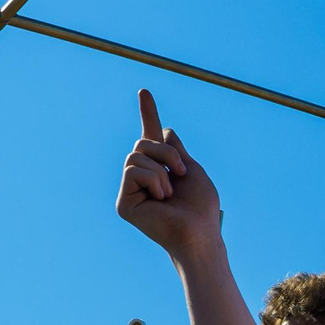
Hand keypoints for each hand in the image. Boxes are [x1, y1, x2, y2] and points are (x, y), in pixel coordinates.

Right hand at [114, 90, 222, 260]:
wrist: (199, 232)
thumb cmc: (200, 207)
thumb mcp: (191, 169)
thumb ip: (175, 149)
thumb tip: (164, 130)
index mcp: (159, 170)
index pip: (151, 138)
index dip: (148, 114)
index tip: (144, 92)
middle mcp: (141, 179)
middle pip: (142, 143)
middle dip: (166, 153)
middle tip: (181, 173)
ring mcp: (131, 191)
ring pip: (135, 155)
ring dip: (161, 168)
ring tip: (171, 192)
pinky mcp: (124, 203)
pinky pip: (132, 171)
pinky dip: (153, 180)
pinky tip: (161, 198)